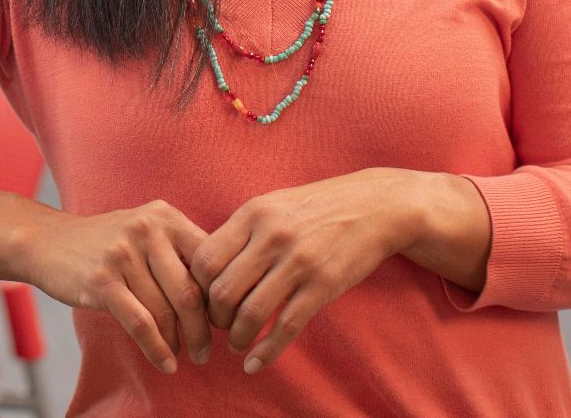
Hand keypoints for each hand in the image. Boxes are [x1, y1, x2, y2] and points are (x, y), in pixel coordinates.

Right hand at [16, 200, 216, 372]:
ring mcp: (123, 254)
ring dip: (179, 343)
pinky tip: (165, 363)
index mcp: (166, 217)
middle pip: (190, 292)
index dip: (221, 298)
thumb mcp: (145, 230)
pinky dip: (157, 349)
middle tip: (207, 351)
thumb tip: (223, 296)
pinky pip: (140, 324)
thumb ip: (180, 251)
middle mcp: (147, 230)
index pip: (209, 263)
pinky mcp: (102, 281)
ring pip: (165, 311)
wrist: (46, 241)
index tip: (223, 322)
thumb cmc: (104, 243)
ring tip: (183, 356)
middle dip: (203, 330)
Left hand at [185, 168, 423, 374]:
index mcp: (252, 214)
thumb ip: (239, 233)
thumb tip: (203, 270)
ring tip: (236, 344)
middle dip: (214, 318)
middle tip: (219, 326)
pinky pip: (287, 326)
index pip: (205, 260)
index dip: (197, 289)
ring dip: (237, 337)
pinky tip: (255, 364)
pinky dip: (266, 351)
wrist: (373, 205)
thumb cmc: (314, 208)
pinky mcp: (324, 285)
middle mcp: (272, 237)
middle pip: (222, 291)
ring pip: (251, 313)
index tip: (202, 302)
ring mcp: (299, 261)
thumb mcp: (270, 205)